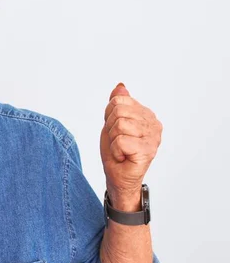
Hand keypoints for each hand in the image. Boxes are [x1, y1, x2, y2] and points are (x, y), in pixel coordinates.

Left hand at [100, 83, 161, 208]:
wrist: (118, 176)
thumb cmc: (117, 151)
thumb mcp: (113, 122)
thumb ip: (118, 104)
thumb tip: (121, 86)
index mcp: (147, 115)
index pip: (118, 101)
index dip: (109, 116)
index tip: (115, 130)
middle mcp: (154, 124)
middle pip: (118, 111)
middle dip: (110, 128)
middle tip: (117, 142)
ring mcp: (153, 138)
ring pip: (120, 125)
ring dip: (113, 140)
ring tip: (121, 149)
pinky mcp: (147, 151)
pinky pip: (121, 141)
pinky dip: (116, 150)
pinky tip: (123, 156)